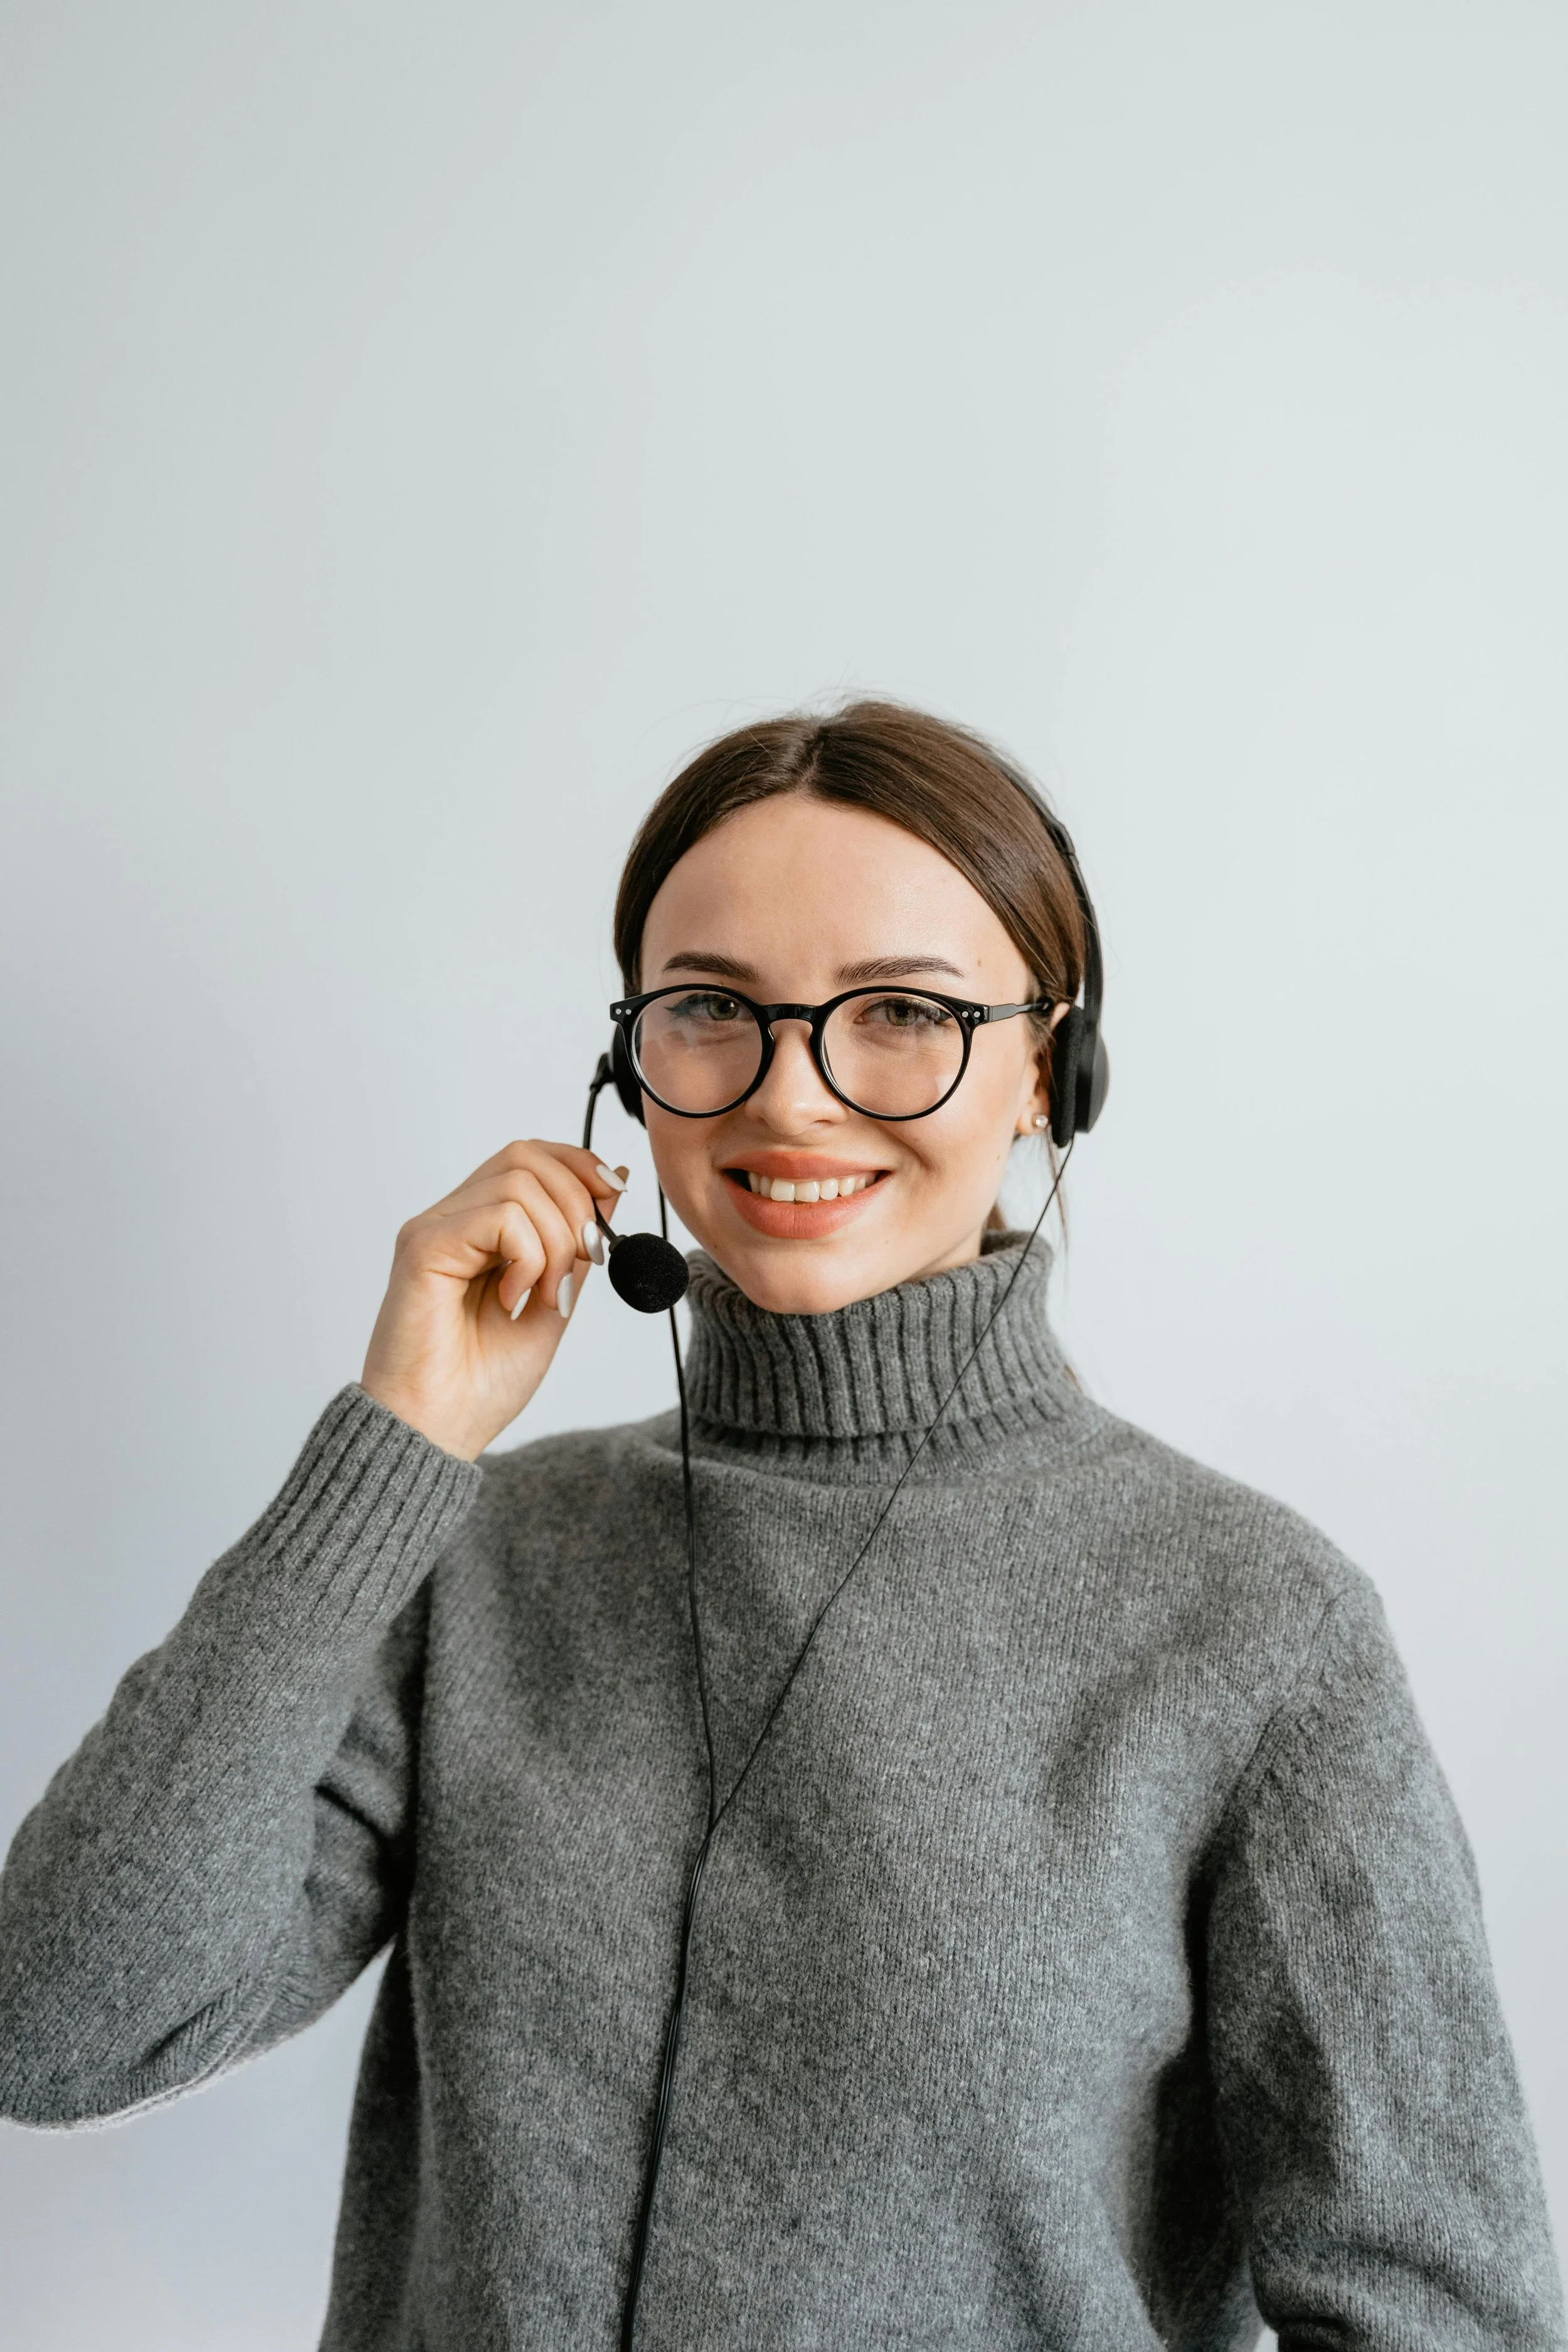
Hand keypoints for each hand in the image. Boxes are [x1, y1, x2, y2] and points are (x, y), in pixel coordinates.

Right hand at [360, 1140, 628, 1459]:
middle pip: (526, 1156)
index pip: (530, 1158)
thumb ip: (576, 1245)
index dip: (578, 1166)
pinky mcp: (423, 1247)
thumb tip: (612, 1183)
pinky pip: (499, 1216)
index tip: (613, 1198)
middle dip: (576, 1203)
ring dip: (555, 1241)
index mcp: (478, 1229)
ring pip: (518, 1182)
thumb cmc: (481, 1384)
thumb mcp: (554, 1301)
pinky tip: (511, 1300)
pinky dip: (527, 1256)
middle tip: (582, 1264)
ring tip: (542, 1296)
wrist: (437, 1432)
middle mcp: (452, 1220)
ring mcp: (434, 1229)